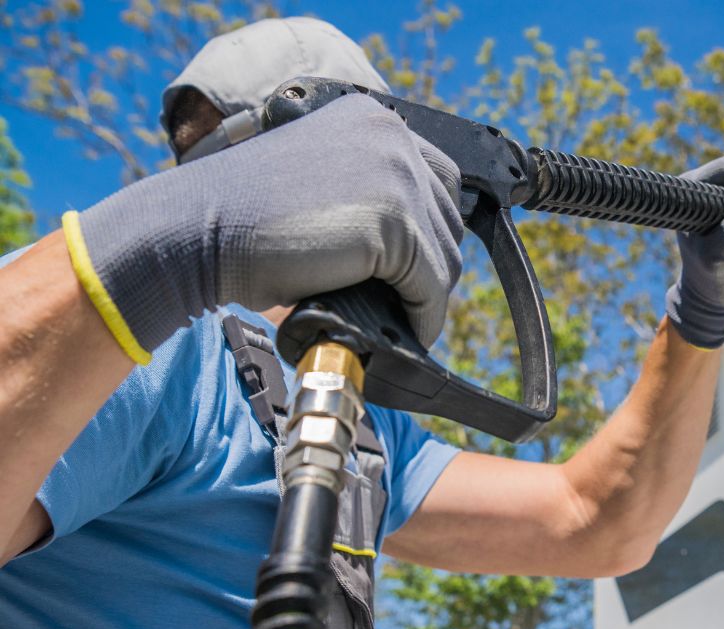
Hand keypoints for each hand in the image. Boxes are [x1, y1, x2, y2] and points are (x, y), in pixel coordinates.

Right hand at [69, 94, 464, 362]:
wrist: (195, 229)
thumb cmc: (243, 217)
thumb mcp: (319, 183)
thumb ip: (368, 195)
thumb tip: (419, 249)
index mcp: (372, 119)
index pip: (437, 180)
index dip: (428, 230)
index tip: (415, 269)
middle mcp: (392, 137)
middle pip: (447, 218)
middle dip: (429, 265)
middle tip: (404, 302)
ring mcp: (397, 176)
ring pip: (444, 255)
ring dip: (426, 294)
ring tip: (400, 319)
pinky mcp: (393, 224)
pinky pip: (429, 285)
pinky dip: (422, 316)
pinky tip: (405, 332)